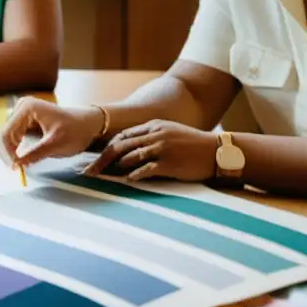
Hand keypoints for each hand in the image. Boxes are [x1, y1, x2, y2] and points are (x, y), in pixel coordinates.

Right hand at [0, 98, 105, 167]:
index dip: (7, 153)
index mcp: (27, 108)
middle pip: (2, 135)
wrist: (88, 124)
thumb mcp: (55, 145)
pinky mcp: (24, 121)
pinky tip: (21, 159)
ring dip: (9, 153)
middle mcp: (21, 107)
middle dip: (6, 154)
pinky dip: (14, 150)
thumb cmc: (76, 131)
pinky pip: (12, 137)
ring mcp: (21, 113)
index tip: (15, 169)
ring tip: (19, 167)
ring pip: (5, 137)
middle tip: (16, 171)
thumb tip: (16, 165)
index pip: (6, 134)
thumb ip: (34, 154)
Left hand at [83, 119, 216, 181]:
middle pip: (122, 145)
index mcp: (154, 126)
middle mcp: (156, 134)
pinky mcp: (170, 163)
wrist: (216, 151)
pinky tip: (127, 180)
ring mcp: (163, 148)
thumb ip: (152, 136)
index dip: (107, 148)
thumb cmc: (192, 144)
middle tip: (90, 171)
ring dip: (116, 166)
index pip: (123, 135)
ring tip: (104, 176)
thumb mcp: (170, 132)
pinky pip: (147, 169)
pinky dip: (135, 174)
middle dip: (103, 159)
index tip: (96, 159)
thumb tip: (131, 148)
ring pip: (132, 155)